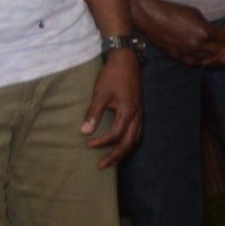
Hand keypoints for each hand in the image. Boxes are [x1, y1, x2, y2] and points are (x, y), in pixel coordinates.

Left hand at [83, 52, 141, 166]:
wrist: (126, 60)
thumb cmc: (112, 75)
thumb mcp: (100, 93)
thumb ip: (93, 113)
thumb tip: (84, 132)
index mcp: (128, 111)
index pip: (116, 134)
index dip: (101, 142)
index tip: (87, 144)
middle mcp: (137, 114)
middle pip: (130, 142)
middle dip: (116, 155)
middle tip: (101, 165)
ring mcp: (140, 112)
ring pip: (136, 138)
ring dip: (124, 150)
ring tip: (112, 159)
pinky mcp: (139, 109)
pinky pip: (137, 131)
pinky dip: (129, 140)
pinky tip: (120, 142)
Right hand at [131, 0, 221, 64]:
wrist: (150, 17)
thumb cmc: (173, 11)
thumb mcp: (196, 14)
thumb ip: (208, 26)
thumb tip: (217, 32)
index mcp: (204, 33)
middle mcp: (197, 45)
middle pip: (220, 53)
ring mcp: (187, 53)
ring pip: (208, 61)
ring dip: (214, 58)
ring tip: (219, 53)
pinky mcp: (177, 57)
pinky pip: (194, 63)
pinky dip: (201, 61)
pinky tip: (204, 57)